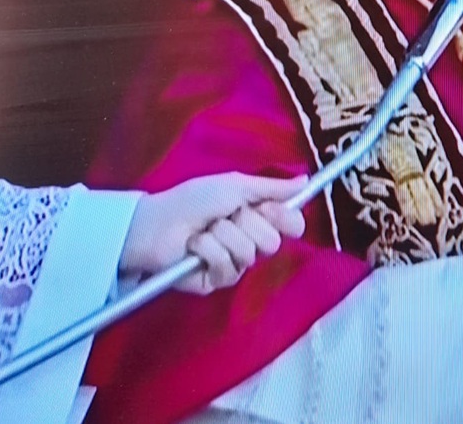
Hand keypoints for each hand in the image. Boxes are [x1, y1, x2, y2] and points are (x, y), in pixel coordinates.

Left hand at [119, 172, 306, 294]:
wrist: (156, 222)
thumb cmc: (194, 199)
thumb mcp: (235, 185)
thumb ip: (272, 187)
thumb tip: (306, 180)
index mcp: (259, 217)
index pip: (292, 224)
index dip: (285, 218)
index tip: (268, 208)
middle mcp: (251, 241)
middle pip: (273, 241)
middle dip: (246, 223)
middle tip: (225, 215)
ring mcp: (235, 264)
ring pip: (249, 254)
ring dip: (222, 235)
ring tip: (203, 230)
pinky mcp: (216, 282)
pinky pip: (226, 268)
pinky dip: (208, 251)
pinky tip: (194, 247)